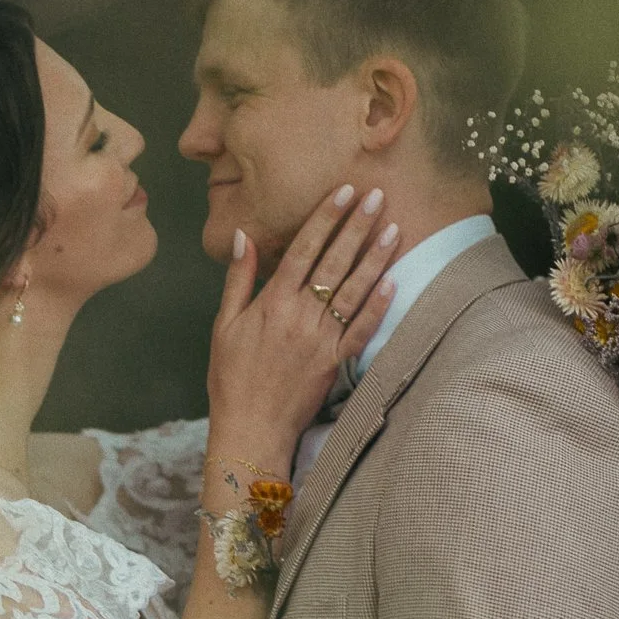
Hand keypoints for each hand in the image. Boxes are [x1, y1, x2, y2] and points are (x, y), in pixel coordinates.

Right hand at [207, 185, 400, 455]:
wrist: (251, 427)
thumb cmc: (231, 377)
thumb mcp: (224, 324)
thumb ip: (237, 279)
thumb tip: (242, 237)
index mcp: (272, 303)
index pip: (303, 249)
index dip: (325, 218)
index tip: (343, 191)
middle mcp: (300, 316)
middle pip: (333, 262)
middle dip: (356, 226)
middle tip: (376, 195)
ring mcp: (321, 339)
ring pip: (353, 290)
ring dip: (375, 257)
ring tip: (392, 227)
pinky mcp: (336, 362)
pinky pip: (362, 330)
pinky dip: (379, 306)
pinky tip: (395, 281)